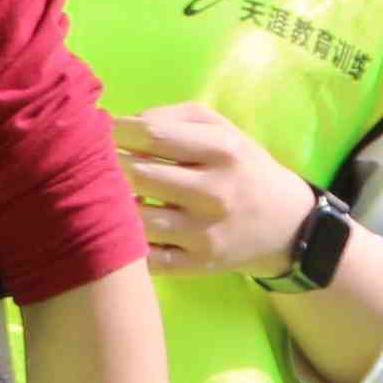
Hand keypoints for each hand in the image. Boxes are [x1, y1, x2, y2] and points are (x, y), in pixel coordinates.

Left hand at [114, 100, 311, 280]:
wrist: (285, 226)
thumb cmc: (242, 168)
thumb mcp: (223, 130)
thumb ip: (175, 117)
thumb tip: (125, 124)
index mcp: (222, 150)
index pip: (153, 135)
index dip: (117, 131)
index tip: (101, 131)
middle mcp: (214, 192)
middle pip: (138, 175)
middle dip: (109, 167)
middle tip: (97, 163)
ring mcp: (204, 233)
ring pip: (136, 218)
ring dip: (114, 206)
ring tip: (110, 195)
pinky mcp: (196, 265)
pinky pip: (145, 256)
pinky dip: (128, 242)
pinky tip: (127, 228)